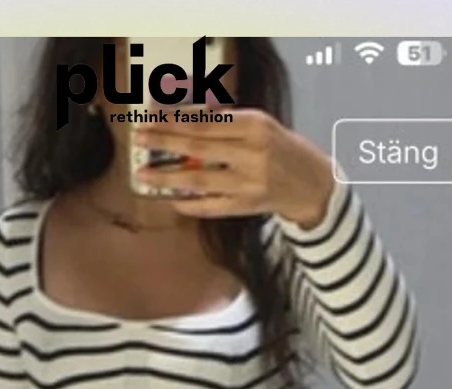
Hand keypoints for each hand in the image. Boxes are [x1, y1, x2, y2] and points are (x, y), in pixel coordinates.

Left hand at [133, 108, 335, 226]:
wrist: (312, 184)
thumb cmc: (282, 150)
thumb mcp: (261, 126)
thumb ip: (227, 125)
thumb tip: (184, 122)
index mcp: (255, 126)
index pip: (206, 121)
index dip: (176, 119)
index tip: (152, 118)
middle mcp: (252, 154)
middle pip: (198, 147)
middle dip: (164, 141)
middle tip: (140, 138)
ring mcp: (248, 183)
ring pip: (199, 179)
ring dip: (168, 177)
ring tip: (144, 174)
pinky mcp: (246, 207)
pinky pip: (210, 206)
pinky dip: (189, 203)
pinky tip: (172, 198)